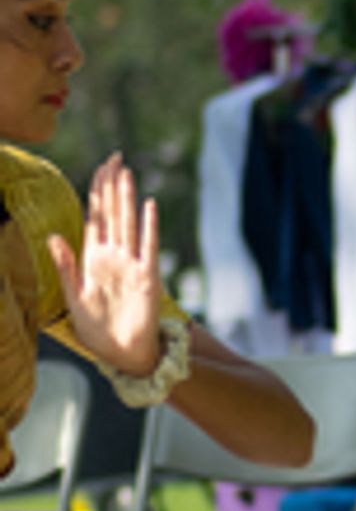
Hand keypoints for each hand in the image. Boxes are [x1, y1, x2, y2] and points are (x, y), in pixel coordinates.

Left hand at [48, 154, 161, 374]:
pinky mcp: (147, 277)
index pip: (95, 217)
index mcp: (94, 260)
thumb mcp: (74, 298)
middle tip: (114, 157)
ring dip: (125, 198)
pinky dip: (148, 226)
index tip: (99, 168)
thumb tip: (52, 236)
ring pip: (127, 223)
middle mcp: (114, 257)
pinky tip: (148, 206)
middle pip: (112, 213)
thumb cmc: (98, 330)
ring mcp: (132, 264)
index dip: (96, 192)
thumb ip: (65, 266)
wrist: (123, 354)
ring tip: (125, 172)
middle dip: (111, 185)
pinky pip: (148, 246)